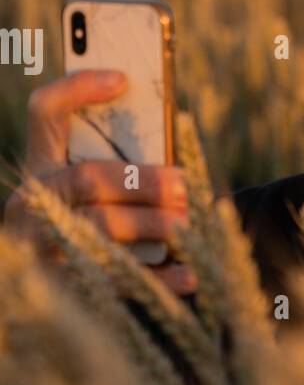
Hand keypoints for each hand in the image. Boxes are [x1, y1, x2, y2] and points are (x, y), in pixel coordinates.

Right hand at [4, 69, 195, 295]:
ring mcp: (40, 245)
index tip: (123, 79)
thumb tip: (174, 159)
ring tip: (187, 225)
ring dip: (151, 224)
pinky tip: (189, 274)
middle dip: (142, 181)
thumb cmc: (87, 229)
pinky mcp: (61, 287)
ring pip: (100, 228)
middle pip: (87, 177)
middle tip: (184, 186)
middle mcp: (33, 201)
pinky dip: (156, 278)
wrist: (39, 304)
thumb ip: (116, 169)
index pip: (46, 112)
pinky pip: (114, 279)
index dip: (78, 89)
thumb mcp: (87, 193)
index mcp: (40, 166)